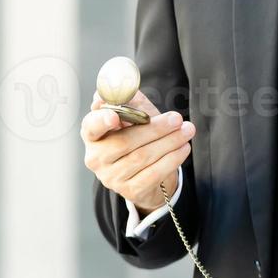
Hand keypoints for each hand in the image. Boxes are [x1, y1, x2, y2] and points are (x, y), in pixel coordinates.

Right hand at [81, 91, 194, 216]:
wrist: (146, 173)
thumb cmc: (137, 136)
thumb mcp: (133, 116)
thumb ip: (129, 100)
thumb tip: (126, 86)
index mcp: (92, 134)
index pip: (91, 126)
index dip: (101, 120)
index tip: (115, 116)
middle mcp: (96, 158)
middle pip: (124, 142)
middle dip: (154, 129)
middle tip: (177, 119)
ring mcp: (111, 177)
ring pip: (142, 157)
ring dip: (169, 142)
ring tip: (187, 130)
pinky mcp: (130, 191)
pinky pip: (153, 174)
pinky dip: (172, 159)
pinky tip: (184, 148)